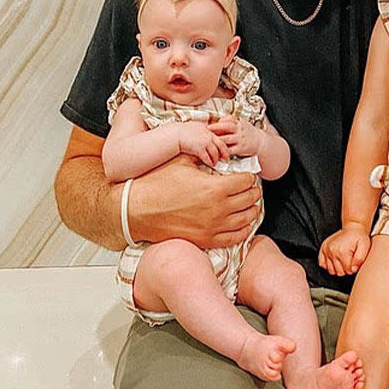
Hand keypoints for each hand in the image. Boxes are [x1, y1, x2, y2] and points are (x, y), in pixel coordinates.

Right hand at [128, 154, 261, 248]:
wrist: (136, 210)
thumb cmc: (155, 184)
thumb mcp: (181, 160)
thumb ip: (203, 152)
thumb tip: (215, 148)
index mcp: (214, 188)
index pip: (247, 181)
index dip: (249, 175)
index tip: (246, 174)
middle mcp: (217, 209)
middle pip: (250, 199)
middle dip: (252, 191)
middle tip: (249, 187)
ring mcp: (213, 227)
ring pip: (247, 218)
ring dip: (251, 209)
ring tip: (249, 202)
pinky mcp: (206, 240)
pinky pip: (235, 237)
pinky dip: (244, 229)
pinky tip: (243, 222)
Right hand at [177, 121, 227, 167]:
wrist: (176, 134)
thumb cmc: (184, 131)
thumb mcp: (197, 126)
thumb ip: (204, 129)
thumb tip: (208, 130)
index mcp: (209, 130)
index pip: (220, 138)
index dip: (224, 145)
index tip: (225, 150)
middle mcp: (208, 136)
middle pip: (221, 145)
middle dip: (225, 153)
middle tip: (226, 158)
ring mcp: (204, 142)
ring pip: (215, 153)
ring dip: (216, 159)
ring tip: (215, 162)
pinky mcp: (199, 149)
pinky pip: (207, 157)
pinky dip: (209, 161)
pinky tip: (210, 164)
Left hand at [210, 116, 262, 158]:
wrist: (260, 142)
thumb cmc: (247, 133)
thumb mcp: (241, 124)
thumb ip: (230, 122)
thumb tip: (217, 122)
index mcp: (239, 123)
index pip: (229, 118)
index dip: (220, 121)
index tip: (211, 123)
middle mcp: (240, 130)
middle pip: (227, 127)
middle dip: (216, 127)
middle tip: (207, 129)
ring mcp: (240, 139)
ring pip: (226, 139)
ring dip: (217, 140)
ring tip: (209, 141)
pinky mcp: (240, 148)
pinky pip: (229, 150)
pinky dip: (222, 151)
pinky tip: (216, 152)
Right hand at [319, 224, 370, 274]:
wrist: (353, 228)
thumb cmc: (359, 237)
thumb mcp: (365, 246)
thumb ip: (360, 259)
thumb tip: (353, 269)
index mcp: (342, 251)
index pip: (348, 271)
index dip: (353, 268)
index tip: (355, 261)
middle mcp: (332, 251)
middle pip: (339, 272)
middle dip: (346, 268)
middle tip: (350, 260)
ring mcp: (326, 250)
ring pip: (330, 270)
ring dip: (337, 268)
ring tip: (343, 260)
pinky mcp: (323, 248)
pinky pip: (322, 264)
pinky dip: (328, 265)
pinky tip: (335, 260)